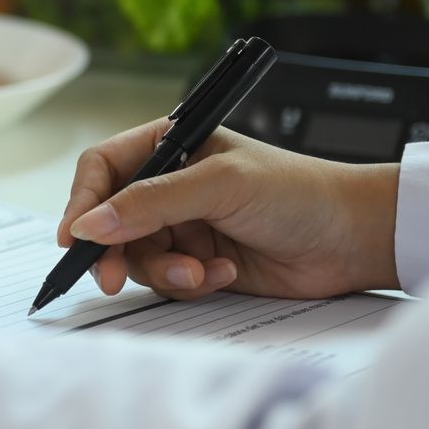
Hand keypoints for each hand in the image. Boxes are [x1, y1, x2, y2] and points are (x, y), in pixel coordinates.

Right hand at [57, 121, 399, 300]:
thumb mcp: (219, 186)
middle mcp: (170, 185)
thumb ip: (151, 203)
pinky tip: (226, 274)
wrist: (353, 239)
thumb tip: (91, 223)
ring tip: (202, 271)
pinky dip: (191, 283)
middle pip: (110, 221)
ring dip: (165, 270)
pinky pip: (167, 281)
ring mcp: (183, 226)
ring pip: (137, 258)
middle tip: (115, 277)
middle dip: (115, 251)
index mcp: (170, 145)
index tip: (76, 238)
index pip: (103, 169)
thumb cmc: (300, 192)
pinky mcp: (199, 263)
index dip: (83, 202)